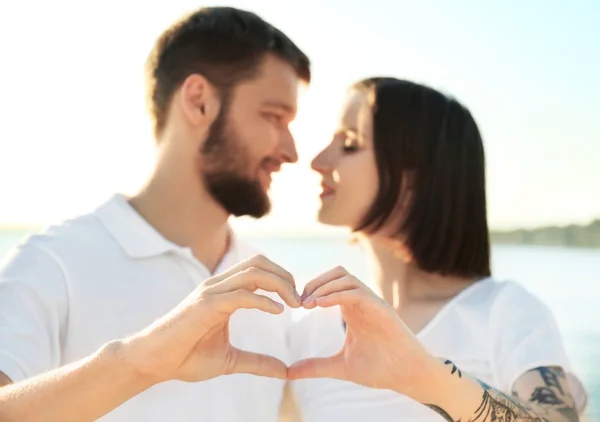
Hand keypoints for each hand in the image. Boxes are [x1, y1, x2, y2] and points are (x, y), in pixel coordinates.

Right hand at [123, 255, 301, 383]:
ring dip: (279, 284)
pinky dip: (263, 301)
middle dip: (285, 277)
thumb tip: (284, 372)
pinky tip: (278, 312)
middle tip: (301, 300)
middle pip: (260, 263)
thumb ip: (257, 362)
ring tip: (294, 304)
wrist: (154, 362)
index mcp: (224, 292)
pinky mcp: (205, 305)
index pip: (259, 270)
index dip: (283, 280)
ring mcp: (211, 293)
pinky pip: (241, 294)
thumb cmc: (185, 357)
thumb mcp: (230, 360)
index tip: (298, 302)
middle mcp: (218, 286)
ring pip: (253, 273)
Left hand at [287, 266, 435, 396]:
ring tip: (309, 303)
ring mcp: (373, 303)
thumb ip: (316, 366)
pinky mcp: (381, 309)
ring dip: (324, 286)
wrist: (407, 377)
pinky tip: (320, 305)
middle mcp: (363, 302)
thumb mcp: (340, 366)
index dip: (312, 288)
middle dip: (316, 282)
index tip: (297, 305)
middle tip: (301, 301)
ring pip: (346, 278)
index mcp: (353, 309)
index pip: (331, 283)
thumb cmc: (380, 369)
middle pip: (337, 273)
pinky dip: (336, 294)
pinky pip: (357, 292)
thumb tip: (289, 372)